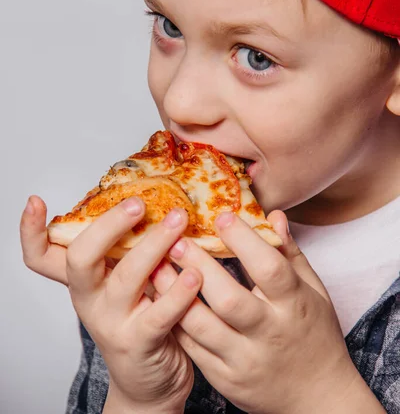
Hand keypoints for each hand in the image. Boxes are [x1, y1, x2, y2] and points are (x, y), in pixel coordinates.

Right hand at [20, 196, 201, 411]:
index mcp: (83, 280)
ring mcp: (112, 323)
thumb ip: (127, 249)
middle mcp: (89, 299)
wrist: (148, 383)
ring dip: (154, 245)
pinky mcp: (140, 343)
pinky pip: (158, 315)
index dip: (32, 231)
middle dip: (109, 226)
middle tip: (138, 204)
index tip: (35, 201)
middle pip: (80, 258)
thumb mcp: (123, 282)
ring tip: (178, 222)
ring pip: (125, 278)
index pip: (41, 257)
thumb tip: (154, 197)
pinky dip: (178, 292)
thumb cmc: (139, 318)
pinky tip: (194, 275)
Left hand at [152, 210, 363, 413]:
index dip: (244, 241)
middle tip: (177, 240)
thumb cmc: (314, 334)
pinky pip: (193, 348)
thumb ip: (289, 254)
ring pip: (202, 326)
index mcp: (294, 306)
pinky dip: (174, 321)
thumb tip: (272, 216)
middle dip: (199, 266)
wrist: (318, 397)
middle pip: (229, 299)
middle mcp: (269, 334)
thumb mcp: (313, 291)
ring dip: (175, 294)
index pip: (269, 269)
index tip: (221, 216)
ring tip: (158, 266)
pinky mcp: (226, 379)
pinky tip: (160, 298)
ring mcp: (245, 360)